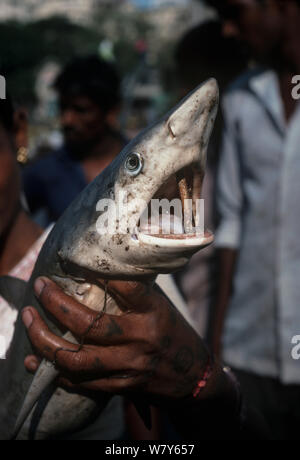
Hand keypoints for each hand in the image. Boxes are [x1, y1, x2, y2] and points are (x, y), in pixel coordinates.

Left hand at [22, 277, 211, 404]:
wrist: (193, 379)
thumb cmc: (175, 334)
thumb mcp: (161, 306)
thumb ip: (135, 292)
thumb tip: (104, 269)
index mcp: (154, 313)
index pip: (126, 288)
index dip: (99, 273)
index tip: (75, 262)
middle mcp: (140, 340)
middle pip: (90, 324)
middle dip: (56, 304)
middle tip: (40, 287)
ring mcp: (128, 367)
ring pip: (76, 357)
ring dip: (45, 340)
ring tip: (28, 319)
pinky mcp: (120, 387)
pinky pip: (80, 382)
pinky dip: (53, 370)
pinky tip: (35, 358)